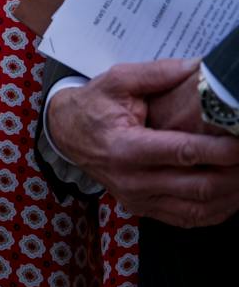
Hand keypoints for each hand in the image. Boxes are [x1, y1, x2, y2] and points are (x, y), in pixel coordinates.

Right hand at [49, 59, 238, 225]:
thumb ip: (158, 73)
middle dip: (235, 173)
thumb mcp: (117, 80)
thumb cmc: (93, 105)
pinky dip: (218, 209)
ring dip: (232, 194)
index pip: (183, 153)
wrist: (65, 132)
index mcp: (124, 148)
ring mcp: (139, 199)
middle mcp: (132, 181)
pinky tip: (232, 192)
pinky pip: (190, 219)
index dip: (221, 150)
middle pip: (199, 186)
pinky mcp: (144, 209)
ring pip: (200, 208)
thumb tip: (200, 67)